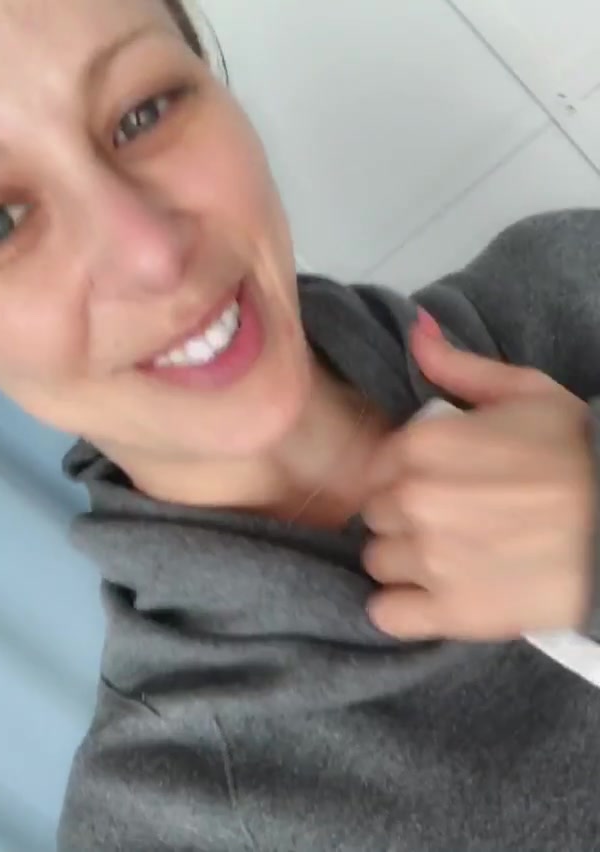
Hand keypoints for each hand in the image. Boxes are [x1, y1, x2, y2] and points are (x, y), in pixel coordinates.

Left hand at [362, 311, 595, 640]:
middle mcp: (414, 499)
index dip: (405, 477)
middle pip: (376, 514)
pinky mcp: (451, 612)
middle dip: (405, 517)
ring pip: (378, 562)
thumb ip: (458, 366)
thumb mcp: (525, 391)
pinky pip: (387, 615)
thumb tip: (416, 329)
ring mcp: (429, 559)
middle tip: (452, 522)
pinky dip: (404, 609)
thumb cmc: (577, 452)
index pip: (377, 468)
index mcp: (422, 443)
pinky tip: (434, 598)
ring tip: (451, 559)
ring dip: (405, 562)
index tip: (439, 485)